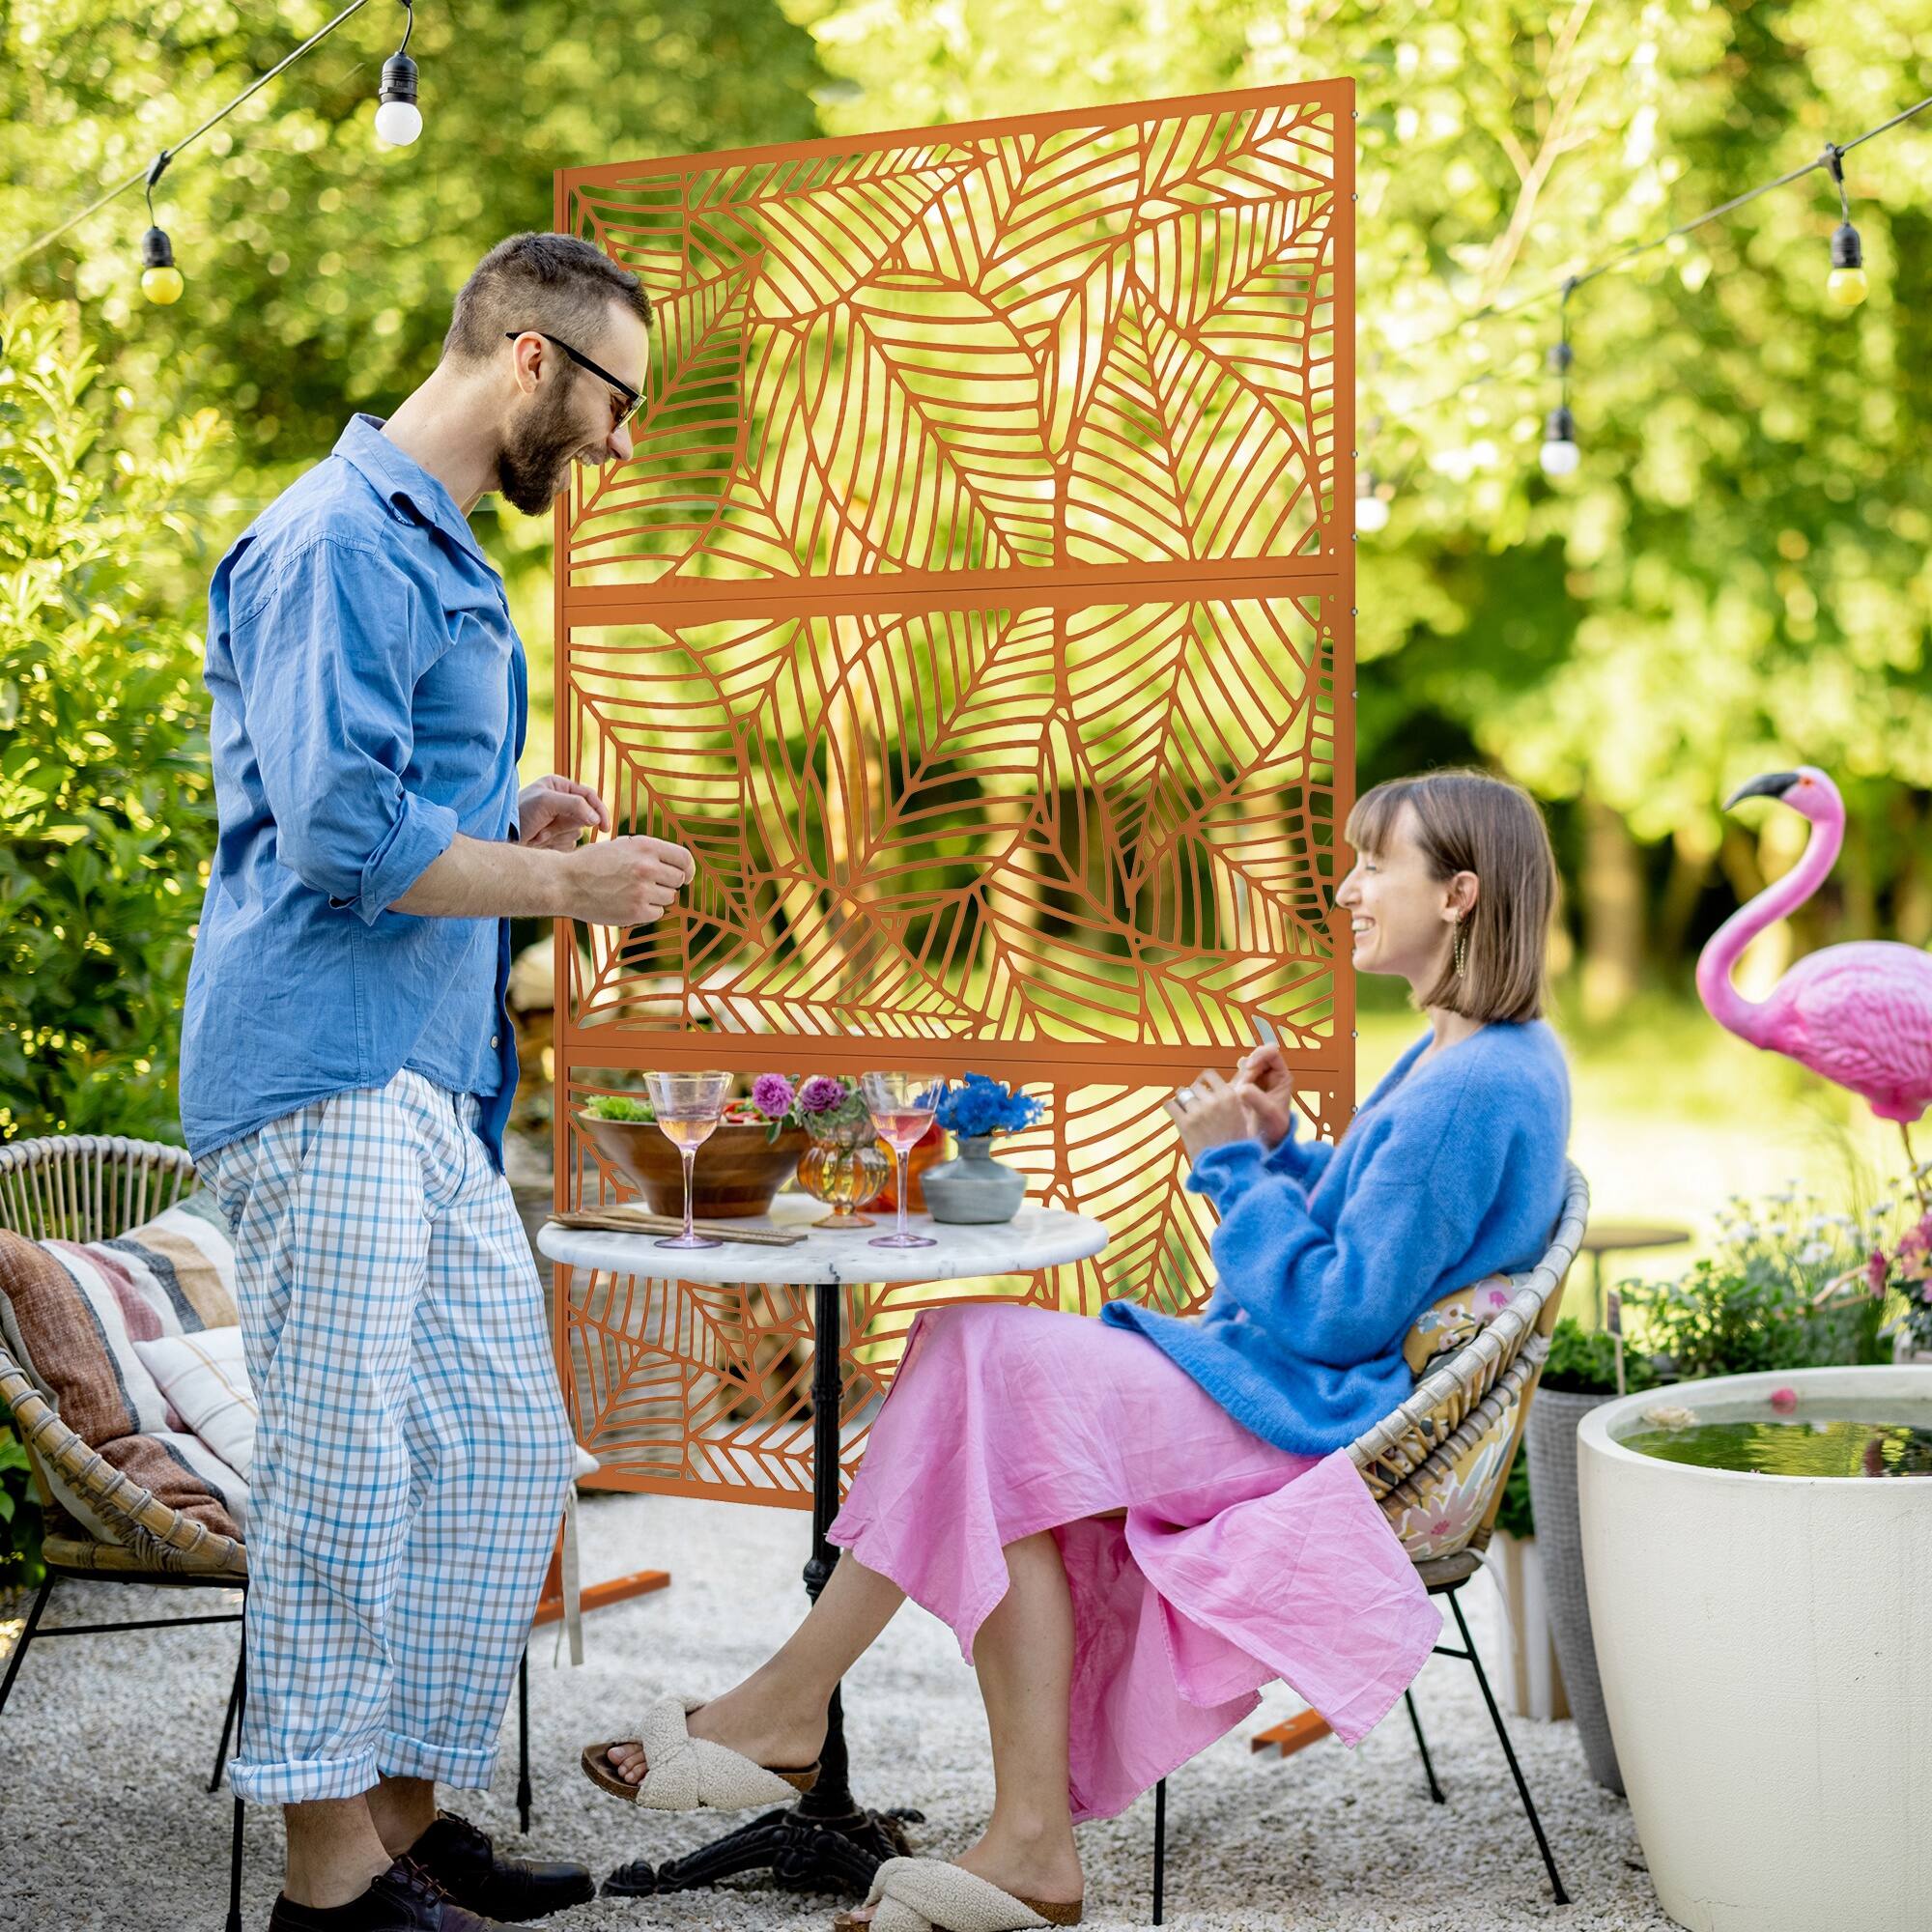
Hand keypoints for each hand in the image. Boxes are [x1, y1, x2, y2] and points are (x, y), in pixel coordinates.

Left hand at [519, 775, 610, 851]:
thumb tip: (596, 818)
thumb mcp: (547, 802)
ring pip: (578, 831)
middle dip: (571, 823)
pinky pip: (569, 844)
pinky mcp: (555, 838)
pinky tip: (540, 841)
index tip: (604, 827)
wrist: (501, 838)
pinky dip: (557, 844)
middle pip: (585, 815)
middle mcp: (560, 802)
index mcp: (559, 786)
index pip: (589, 795)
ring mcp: (558, 821)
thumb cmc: (519, 814)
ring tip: (540, 834)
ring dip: (561, 835)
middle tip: (555, 828)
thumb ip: (575, 805)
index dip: (599, 810)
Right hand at [558, 835, 694, 925]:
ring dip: (656, 898)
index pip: (684, 858)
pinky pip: (657, 913)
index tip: (686, 875)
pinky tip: (628, 904)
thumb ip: (649, 852)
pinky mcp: (637, 911)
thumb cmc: (592, 862)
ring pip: (669, 898)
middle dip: (667, 883)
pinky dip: (646, 911)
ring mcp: (643, 890)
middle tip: (648, 885)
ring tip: (632, 893)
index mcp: (646, 846)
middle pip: (678, 880)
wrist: (566, 882)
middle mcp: (647, 867)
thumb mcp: (622, 845)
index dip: (688, 868)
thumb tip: (676, 864)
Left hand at [1165, 1069, 1250, 1162]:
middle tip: (1196, 1106)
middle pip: (1195, 1086)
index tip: (1202, 1086)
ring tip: (1185, 1110)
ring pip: (1182, 1094)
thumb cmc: (1237, 1146)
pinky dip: (1170, 1106)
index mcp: (1230, 1097)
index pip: (1209, 1075)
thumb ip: (1232, 1102)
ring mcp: (1198, 1111)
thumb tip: (1220, 1087)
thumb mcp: (1243, 1118)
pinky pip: (1170, 1105)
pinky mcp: (1185, 1123)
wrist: (1229, 1167)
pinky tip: (1172, 1110)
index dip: (1204, 1081)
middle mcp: (1214, 1100)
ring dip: (1182, 1100)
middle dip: (1194, 1094)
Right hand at [1233, 1040, 1295, 1149]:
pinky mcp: (1245, 1086)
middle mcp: (1270, 1074)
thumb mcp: (1268, 1114)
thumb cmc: (1273, 1127)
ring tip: (1242, 1096)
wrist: (1266, 1140)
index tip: (1248, 1067)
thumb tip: (1241, 1088)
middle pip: (1255, 1058)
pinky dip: (1233, 1082)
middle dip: (1247, 1071)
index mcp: (1282, 1076)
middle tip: (1243, 1088)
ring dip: (1240, 1078)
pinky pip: (1237, 1077)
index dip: (1259, 1055)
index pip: (1271, 1052)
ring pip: (1244, 1068)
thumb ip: (1256, 1099)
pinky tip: (1235, 1094)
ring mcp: (1257, 1079)